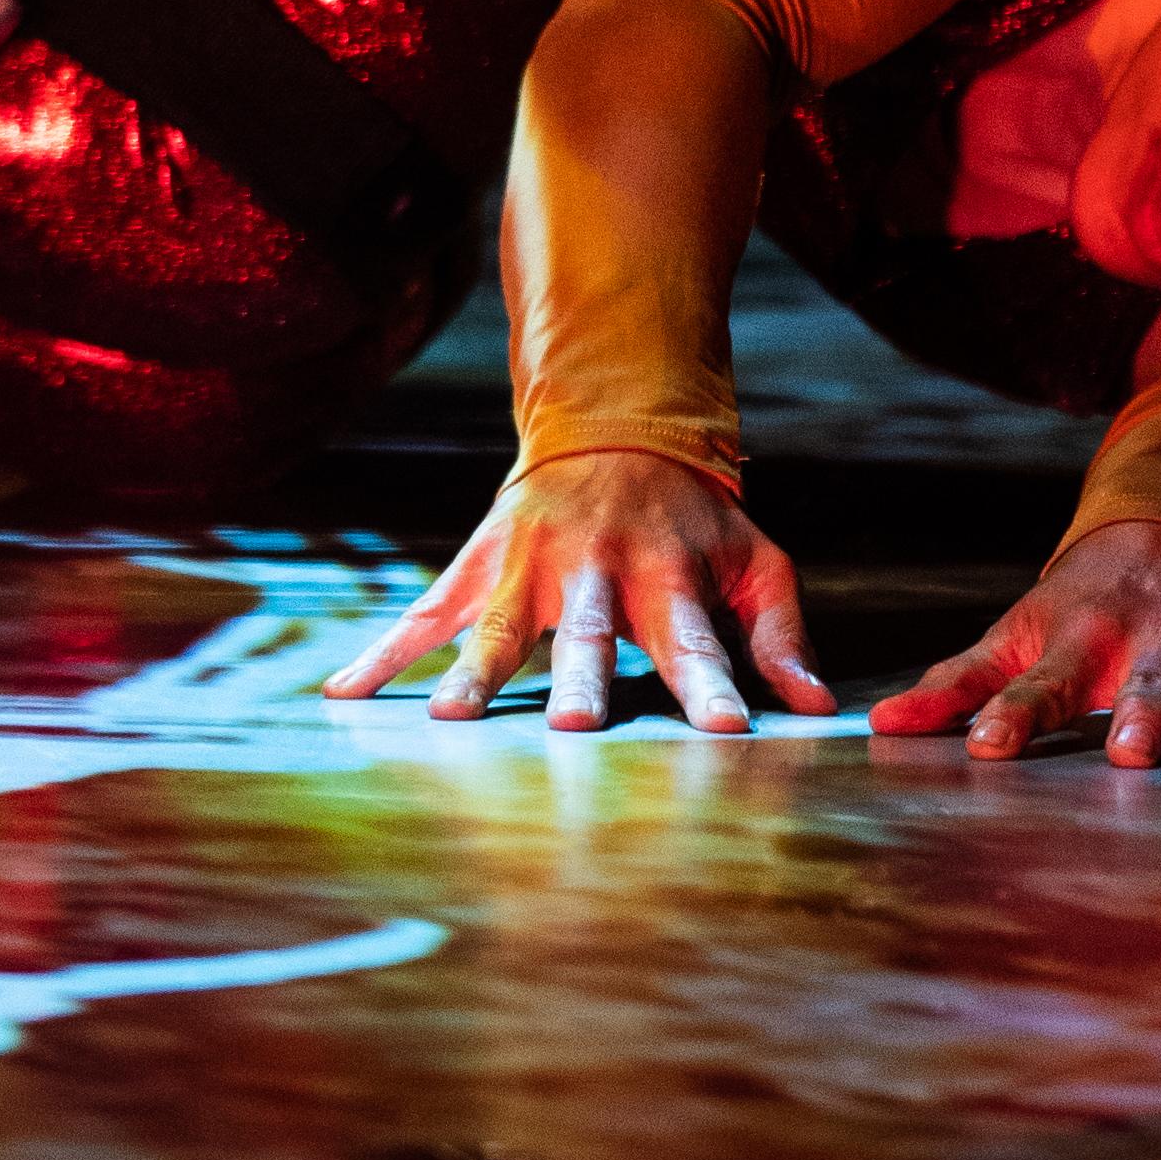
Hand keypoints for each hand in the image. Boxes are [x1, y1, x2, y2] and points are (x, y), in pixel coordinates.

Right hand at [320, 450, 835, 736]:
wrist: (616, 428)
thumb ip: (780, 635)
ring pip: (500, 625)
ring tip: (449, 719)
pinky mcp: (480, 564)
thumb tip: (817, 709)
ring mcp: (529, 567)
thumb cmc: (695, 518)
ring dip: (476, 673)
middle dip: (579, 680)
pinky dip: (382, 653)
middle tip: (571, 727)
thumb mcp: (753, 560)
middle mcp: (595, 571)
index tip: (729, 731)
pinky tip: (343, 694)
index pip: (695, 642)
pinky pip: (426, 613)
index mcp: (667, 575)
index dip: (713, 686)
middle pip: (587, 635)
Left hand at [870, 515, 1160, 773]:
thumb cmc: (1074, 604)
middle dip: (1137, 719)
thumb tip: (876, 728)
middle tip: (1128, 756)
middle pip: (1136, 689)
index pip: (1031, 684)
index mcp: (1073, 642)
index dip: (1004, 716)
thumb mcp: (1012, 631)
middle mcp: (1140, 648)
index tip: (984, 749)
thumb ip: (953, 687)